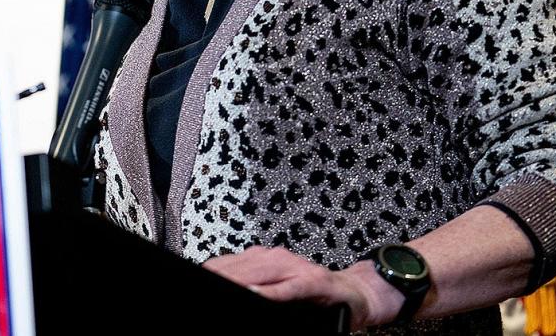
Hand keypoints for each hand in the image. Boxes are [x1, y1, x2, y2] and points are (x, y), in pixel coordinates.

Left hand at [202, 246, 403, 328]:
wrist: (356, 293)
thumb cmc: (316, 296)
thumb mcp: (279, 290)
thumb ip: (258, 287)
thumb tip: (238, 286)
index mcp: (266, 260)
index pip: (230, 265)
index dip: (213, 269)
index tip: (199, 272)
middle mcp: (279, 259)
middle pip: (240, 267)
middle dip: (220, 274)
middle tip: (203, 277)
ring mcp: (297, 268)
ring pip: (260, 273)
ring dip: (239, 280)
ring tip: (222, 283)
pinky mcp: (314, 281)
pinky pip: (289, 287)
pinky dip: (271, 292)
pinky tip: (255, 294)